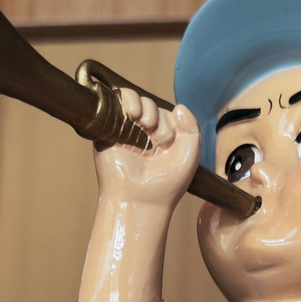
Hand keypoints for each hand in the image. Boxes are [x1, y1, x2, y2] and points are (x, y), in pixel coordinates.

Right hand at [92, 89, 200, 211]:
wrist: (139, 201)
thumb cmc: (165, 185)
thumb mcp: (190, 156)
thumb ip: (192, 128)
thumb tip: (178, 106)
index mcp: (162, 142)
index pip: (167, 115)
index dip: (172, 121)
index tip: (169, 141)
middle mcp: (143, 136)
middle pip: (152, 107)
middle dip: (159, 117)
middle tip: (160, 138)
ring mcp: (125, 132)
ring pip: (135, 102)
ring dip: (145, 106)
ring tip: (146, 123)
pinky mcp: (108, 131)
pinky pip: (116, 103)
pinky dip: (127, 99)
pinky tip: (134, 113)